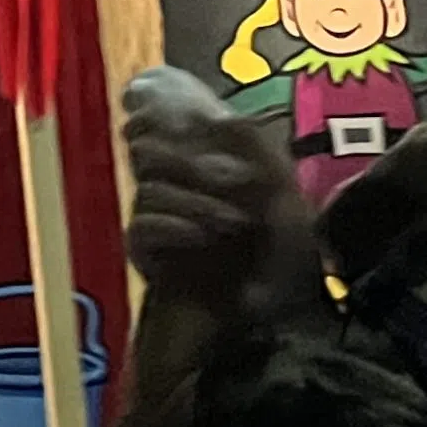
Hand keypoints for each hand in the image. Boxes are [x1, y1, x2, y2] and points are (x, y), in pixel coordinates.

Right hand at [121, 67, 311, 306]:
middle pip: (146, 147)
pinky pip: (140, 225)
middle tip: (235, 181)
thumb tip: (206, 104)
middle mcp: (174, 183)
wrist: (280, 321)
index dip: (165, 109)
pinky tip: (201, 236)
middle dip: (190, 159)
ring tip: (234, 222)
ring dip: (195, 200)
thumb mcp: (277, 185)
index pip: (161, 118)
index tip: (196, 118)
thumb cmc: (285, 254)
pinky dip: (173, 225)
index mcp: (202, 160)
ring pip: (148, 186)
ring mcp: (157, 218)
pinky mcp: (145, 253)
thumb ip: (244, 139)